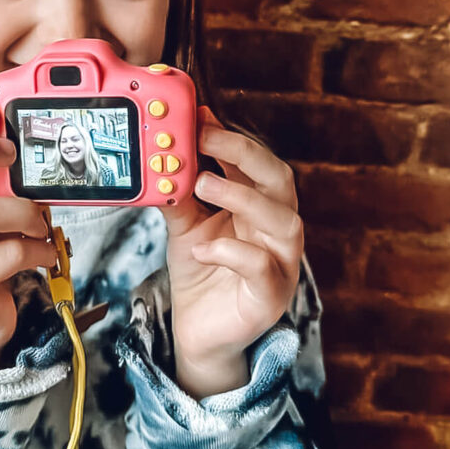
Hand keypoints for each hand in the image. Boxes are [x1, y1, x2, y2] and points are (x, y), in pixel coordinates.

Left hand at [163, 106, 303, 398]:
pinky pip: (263, 269)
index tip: (199, 117)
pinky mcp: (270, 298)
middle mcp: (277, 230)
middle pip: (281, 181)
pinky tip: (202, 247)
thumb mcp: (185, 224)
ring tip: (202, 185)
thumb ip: (181, 191)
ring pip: (283, 221)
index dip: (231, 136)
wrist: (198, 331)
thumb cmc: (202, 271)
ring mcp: (281, 264)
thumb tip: (166, 151)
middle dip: (245, 153)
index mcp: (259, 205)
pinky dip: (233, 252)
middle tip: (206, 137)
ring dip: (242, 196)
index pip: (256, 162)